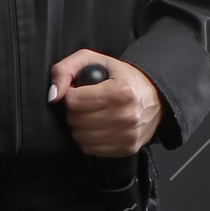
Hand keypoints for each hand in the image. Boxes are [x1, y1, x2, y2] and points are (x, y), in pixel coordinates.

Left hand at [47, 51, 163, 156]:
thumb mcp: (95, 61)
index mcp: (120, 91)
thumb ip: (65, 70)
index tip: (80, 92)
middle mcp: (126, 115)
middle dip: (75, 111)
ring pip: (80, 136)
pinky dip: (89, 138)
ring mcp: (127, 134)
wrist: (155, 97)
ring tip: (92, 114)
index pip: (74, 101)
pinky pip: (90, 149)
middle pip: (76, 120)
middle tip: (86, 103)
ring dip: (80, 126)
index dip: (71, 95)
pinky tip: (98, 127)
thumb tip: (54, 95)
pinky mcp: (127, 148)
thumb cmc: (123, 78)